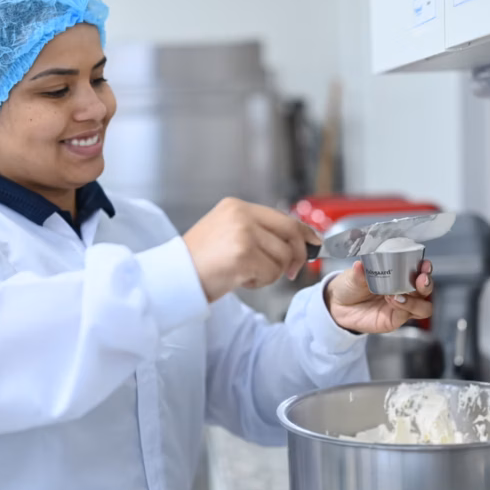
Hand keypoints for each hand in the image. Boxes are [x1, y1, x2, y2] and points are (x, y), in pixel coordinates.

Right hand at [183, 198, 321, 301]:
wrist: (174, 277)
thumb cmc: (198, 262)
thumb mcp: (226, 234)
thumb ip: (257, 232)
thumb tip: (295, 242)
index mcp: (236, 206)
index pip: (283, 216)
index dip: (303, 232)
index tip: (315, 242)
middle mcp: (241, 215)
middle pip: (290, 232)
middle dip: (296, 255)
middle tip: (290, 272)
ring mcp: (242, 233)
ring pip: (281, 257)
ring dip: (269, 273)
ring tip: (245, 274)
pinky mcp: (243, 255)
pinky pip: (270, 273)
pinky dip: (260, 282)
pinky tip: (240, 279)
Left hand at [324, 260, 432, 333]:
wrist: (337, 305)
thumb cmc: (350, 285)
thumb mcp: (354, 275)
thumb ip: (360, 272)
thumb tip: (360, 265)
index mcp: (399, 275)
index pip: (420, 272)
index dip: (425, 268)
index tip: (424, 264)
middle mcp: (404, 291)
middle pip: (426, 290)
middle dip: (427, 284)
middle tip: (420, 278)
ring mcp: (401, 307)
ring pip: (423, 307)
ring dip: (416, 300)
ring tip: (400, 294)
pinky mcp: (394, 320)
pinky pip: (406, 316)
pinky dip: (403, 308)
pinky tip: (393, 300)